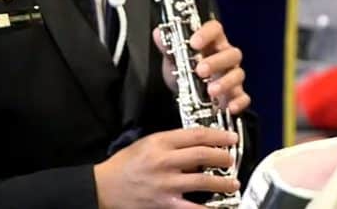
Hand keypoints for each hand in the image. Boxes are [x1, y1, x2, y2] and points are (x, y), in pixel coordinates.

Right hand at [94, 127, 239, 208]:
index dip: (218, 136)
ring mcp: (165, 184)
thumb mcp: (147, 143)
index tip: (231, 138)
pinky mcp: (164, 204)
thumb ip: (172, 143)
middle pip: (203, 155)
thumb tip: (199, 146)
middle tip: (231, 159)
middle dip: (223, 156)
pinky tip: (220, 207)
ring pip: (203, 181)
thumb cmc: (125, 164)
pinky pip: (192, 207)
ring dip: (223, 182)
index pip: (196, 135)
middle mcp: (164, 162)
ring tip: (233, 183)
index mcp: (160, 143)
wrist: (103, 187)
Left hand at [153, 20, 250, 114]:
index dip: (206, 34)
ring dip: (226, 82)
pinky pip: (243, 97)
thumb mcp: (173, 58)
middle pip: (231, 53)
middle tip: (200, 70)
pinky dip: (238, 102)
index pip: (215, 30)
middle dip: (216, 62)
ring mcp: (232, 75)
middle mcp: (225, 57)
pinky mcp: (235, 94)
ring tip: (210, 91)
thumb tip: (159, 34)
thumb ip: (168, 47)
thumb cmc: (185, 70)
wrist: (188, 94)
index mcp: (212, 42)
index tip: (194, 43)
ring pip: (238, 74)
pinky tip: (229, 107)